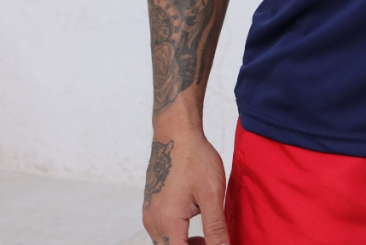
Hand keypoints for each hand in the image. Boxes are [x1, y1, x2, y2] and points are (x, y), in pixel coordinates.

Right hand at [142, 129, 228, 244]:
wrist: (176, 133)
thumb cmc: (194, 158)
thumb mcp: (212, 194)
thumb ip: (215, 228)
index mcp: (168, 223)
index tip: (214, 244)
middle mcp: (153, 222)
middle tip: (213, 242)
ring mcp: (149, 214)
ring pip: (165, 242)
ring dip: (184, 244)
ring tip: (206, 236)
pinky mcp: (151, 206)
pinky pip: (161, 231)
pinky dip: (176, 234)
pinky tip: (194, 222)